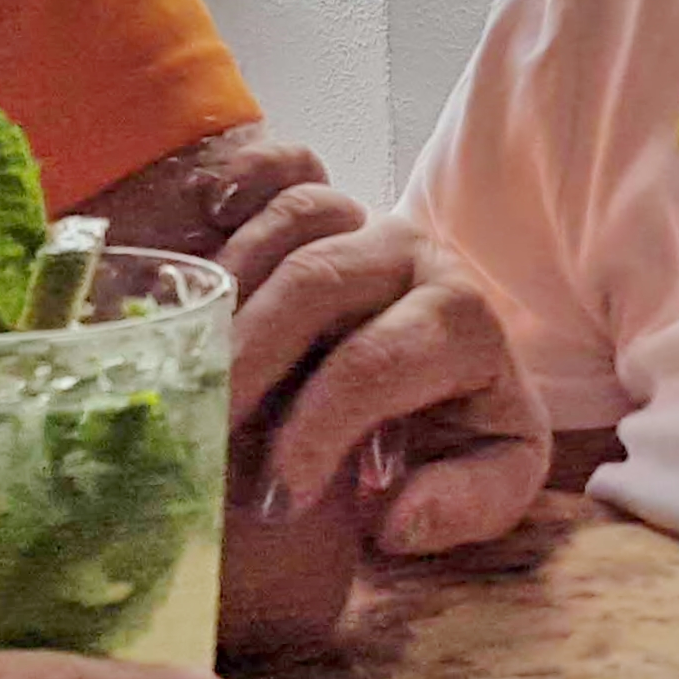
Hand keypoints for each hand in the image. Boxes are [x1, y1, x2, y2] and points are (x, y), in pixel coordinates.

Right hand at [211, 185, 547, 562]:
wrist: (452, 380)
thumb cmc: (458, 431)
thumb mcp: (488, 479)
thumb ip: (463, 504)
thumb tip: (397, 515)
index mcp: (464, 322)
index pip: (376, 366)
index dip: (316, 430)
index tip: (275, 496)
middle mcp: (415, 256)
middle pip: (317, 282)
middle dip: (250, 360)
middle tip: (204, 430)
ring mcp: (366, 218)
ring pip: (295, 218)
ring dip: (231, 285)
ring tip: (190, 362)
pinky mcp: (326, 202)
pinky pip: (284, 163)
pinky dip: (246, 175)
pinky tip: (210, 212)